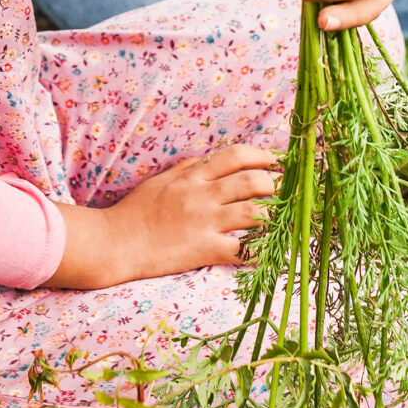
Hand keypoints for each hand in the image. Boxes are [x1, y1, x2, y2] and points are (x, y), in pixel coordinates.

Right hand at [43, 144, 278, 288]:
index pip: (236, 156)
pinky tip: (272, 253)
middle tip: (292, 190)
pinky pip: (241, 250)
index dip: (263, 155)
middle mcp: (202, 194)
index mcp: (192, 175)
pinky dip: (261, 251)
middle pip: (252, 181)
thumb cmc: (134, 211)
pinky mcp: (203, 248)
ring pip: (254, 212)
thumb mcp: (160, 181)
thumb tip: (207, 159)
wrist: (115, 242)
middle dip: (277, 183)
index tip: (280, 160)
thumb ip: (186, 169)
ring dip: (277, 215)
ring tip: (291, 219)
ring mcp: (204, 221)